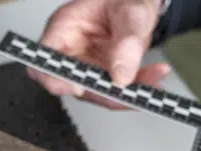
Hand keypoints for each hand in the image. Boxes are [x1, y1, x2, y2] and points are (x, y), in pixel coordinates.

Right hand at [29, 0, 170, 108]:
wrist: (138, 1)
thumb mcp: (131, 10)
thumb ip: (127, 40)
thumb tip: (121, 75)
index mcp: (63, 28)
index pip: (46, 61)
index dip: (56, 79)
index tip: (78, 88)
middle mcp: (70, 51)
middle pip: (73, 84)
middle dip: (104, 92)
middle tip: (130, 91)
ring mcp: (85, 65)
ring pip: (97, 92)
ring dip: (126, 92)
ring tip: (153, 77)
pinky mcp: (102, 74)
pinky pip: (115, 89)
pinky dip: (137, 88)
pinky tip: (154, 77)